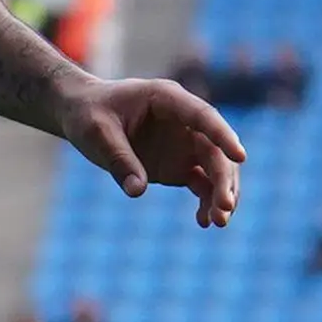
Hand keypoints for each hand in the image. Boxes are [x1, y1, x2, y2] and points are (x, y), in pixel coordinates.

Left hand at [65, 74, 247, 225]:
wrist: (81, 114)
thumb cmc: (88, 113)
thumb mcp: (96, 132)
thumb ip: (118, 159)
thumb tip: (137, 191)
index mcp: (167, 99)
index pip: (203, 116)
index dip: (222, 135)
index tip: (240, 156)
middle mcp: (183, 121)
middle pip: (214, 149)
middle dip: (224, 179)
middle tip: (225, 208)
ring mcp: (184, 143)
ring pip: (215, 169)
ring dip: (221, 193)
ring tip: (217, 222)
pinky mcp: (179, 164)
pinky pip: (202, 183)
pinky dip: (206, 201)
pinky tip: (204, 222)